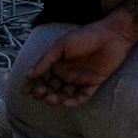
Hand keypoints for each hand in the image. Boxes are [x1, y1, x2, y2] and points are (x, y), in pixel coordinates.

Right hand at [20, 13, 137, 108]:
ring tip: (51, 99)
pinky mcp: (93, 83)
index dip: (32, 85)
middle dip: (43, 93)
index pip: (41, 77)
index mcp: (57, 63)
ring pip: (64, 94)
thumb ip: (46, 60)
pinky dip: (74, 101)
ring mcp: (79, 79)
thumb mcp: (61, 46)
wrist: (112, 35)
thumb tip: (29, 75)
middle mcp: (67, 72)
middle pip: (51, 88)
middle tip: (39, 94)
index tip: (25, 91)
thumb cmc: (85, 36)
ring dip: (56, 99)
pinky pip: (82, 96)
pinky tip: (66, 102)